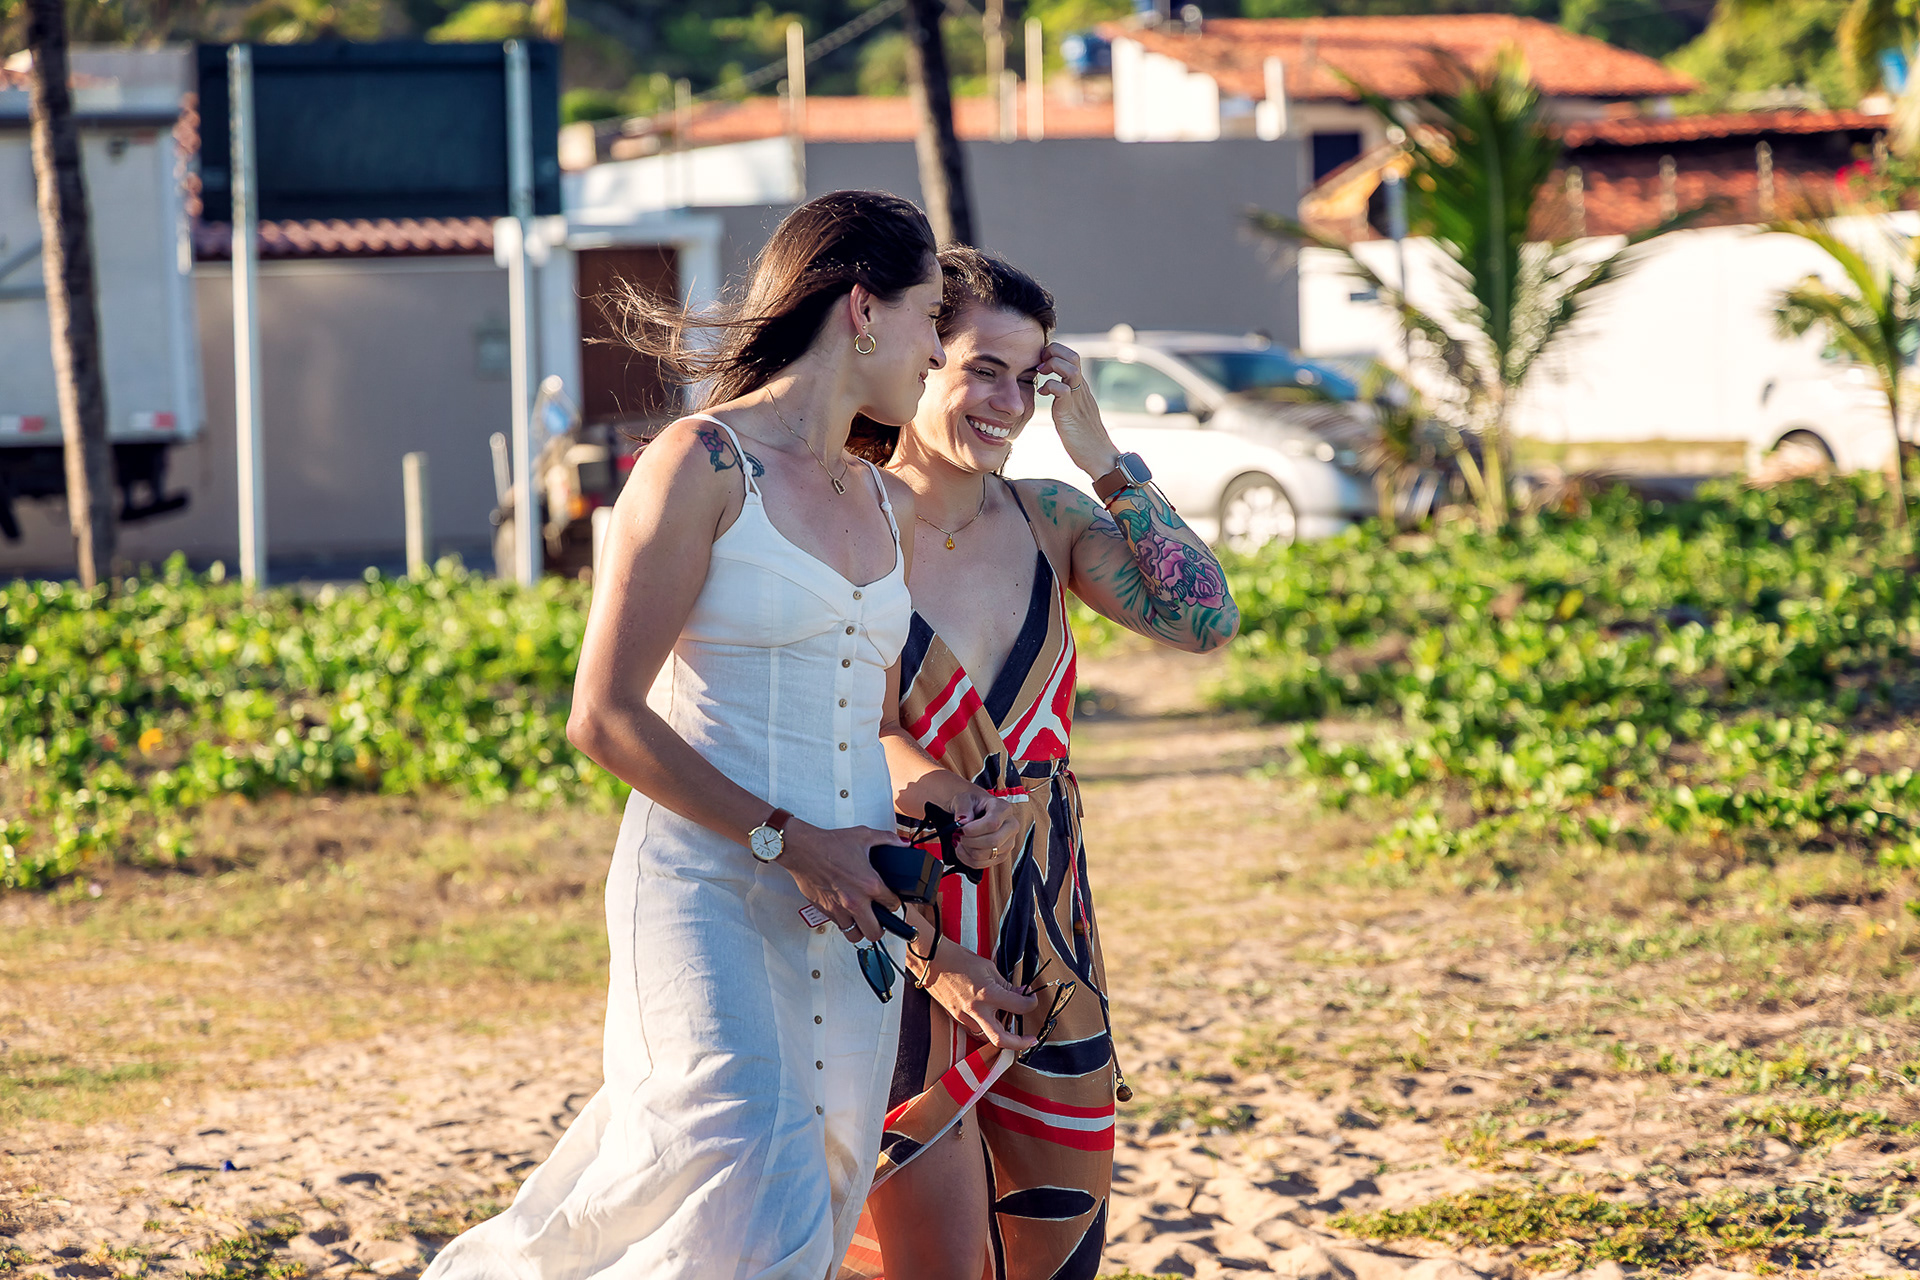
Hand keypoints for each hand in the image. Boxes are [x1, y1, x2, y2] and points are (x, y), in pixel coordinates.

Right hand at [776, 819, 902, 942]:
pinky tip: (847, 912)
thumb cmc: (829, 844)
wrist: (802, 849)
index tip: (891, 902)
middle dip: (881, 928)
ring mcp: (840, 909)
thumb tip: (901, 842)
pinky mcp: (826, 911)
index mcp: (870, 885)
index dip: (895, 904)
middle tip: (880, 920)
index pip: (892, 906)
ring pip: (855, 936)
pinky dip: (845, 922)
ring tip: (863, 921)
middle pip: (875, 932)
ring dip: (861, 930)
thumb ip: (887, 839)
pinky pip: (839, 926)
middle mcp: (856, 901)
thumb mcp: (864, 836)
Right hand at [913, 931, 1040, 1050]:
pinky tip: (992, 1020)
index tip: (1031, 1000)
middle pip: (1002, 1039)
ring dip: (1002, 1035)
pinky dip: (987, 1028)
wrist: (933, 961)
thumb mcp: (989, 968)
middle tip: (1031, 1039)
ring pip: (987, 1037)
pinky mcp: (956, 1018)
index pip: (1018, 1007)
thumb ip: (1006, 985)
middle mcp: (976, 1010)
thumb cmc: (960, 960)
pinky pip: (975, 1030)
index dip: (1031, 1003)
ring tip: (1010, 1025)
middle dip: (1020, 1043)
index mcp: (988, 994)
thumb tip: (1021, 993)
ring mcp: (964, 1017)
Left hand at [947, 787, 1023, 869]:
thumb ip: (963, 808)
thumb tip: (963, 821)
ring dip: (968, 851)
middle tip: (958, 835)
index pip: (993, 823)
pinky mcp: (1001, 855)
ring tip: (960, 841)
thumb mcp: (964, 798)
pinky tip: (963, 849)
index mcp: (1004, 809)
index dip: (974, 830)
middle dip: (970, 841)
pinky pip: (983, 864)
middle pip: (993, 841)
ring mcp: (1008, 842)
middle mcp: (1010, 826)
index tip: (961, 829)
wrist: (975, 809)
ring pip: (988, 855)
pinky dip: (968, 859)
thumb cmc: (972, 802)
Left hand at [1036, 342, 1119, 478]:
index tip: (1041, 363)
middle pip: (1072, 355)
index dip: (1055, 353)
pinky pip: (1062, 390)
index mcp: (1081, 387)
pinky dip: (1049, 386)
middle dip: (1053, 352)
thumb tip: (1053, 389)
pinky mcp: (1070, 411)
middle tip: (1040, 364)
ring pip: (1070, 367)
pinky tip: (1042, 394)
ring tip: (1041, 375)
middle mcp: (1081, 389)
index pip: (1072, 357)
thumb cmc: (1084, 437)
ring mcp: (1077, 399)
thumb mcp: (1073, 410)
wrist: (1099, 456)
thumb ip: (1066, 397)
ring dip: (1052, 365)